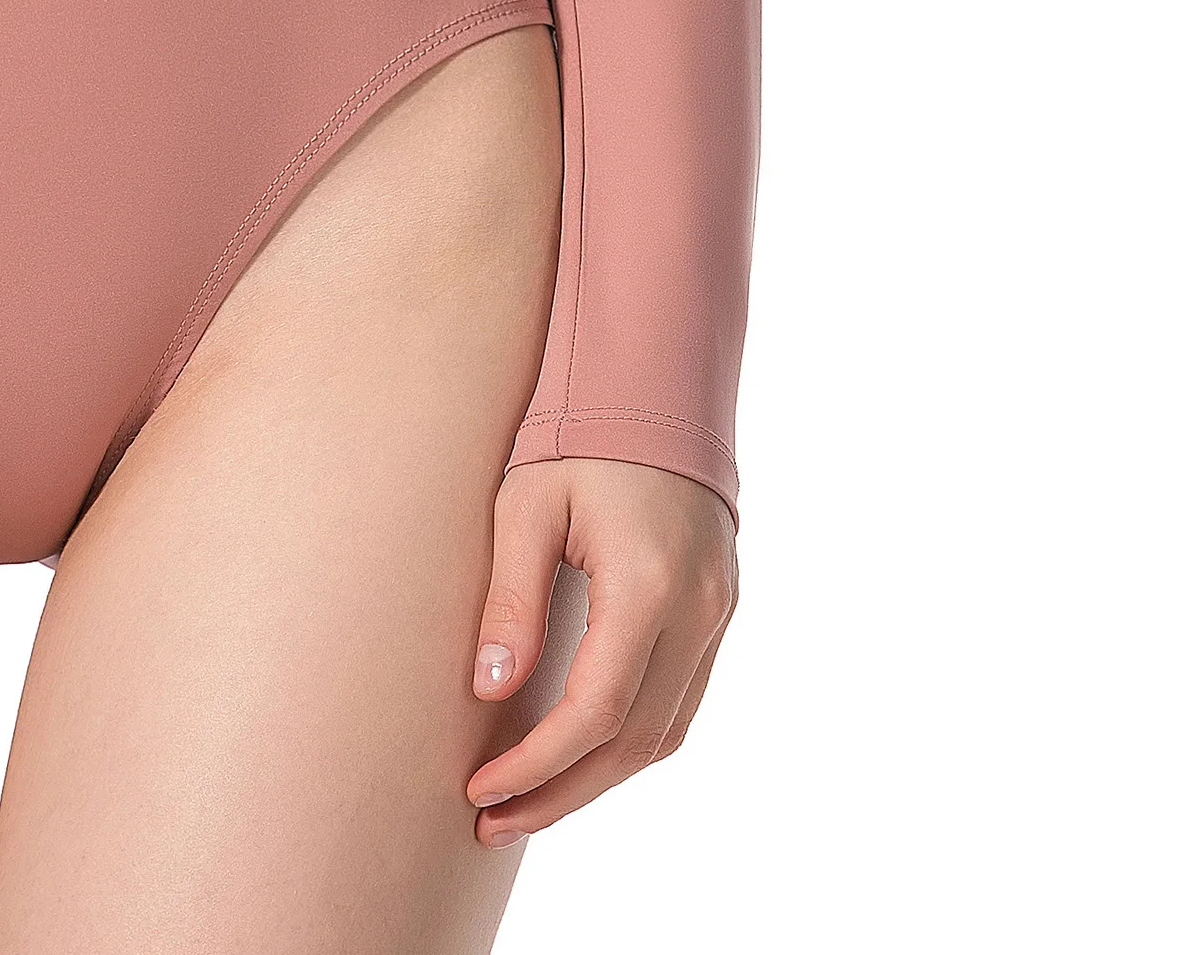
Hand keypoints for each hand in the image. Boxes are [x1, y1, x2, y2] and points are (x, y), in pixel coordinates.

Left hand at [463, 456, 738, 840]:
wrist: (655, 378)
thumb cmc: (578, 430)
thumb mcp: (525, 503)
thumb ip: (512, 599)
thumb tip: (491, 691)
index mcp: (649, 585)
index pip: (595, 711)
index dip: (538, 765)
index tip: (481, 791)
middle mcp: (698, 611)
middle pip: (634, 742)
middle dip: (562, 792)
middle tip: (493, 821)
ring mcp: (717, 614)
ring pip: (665, 733)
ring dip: (599, 777)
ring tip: (529, 803)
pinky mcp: (718, 610)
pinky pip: (681, 701)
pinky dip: (631, 740)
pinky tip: (582, 752)